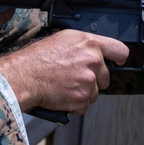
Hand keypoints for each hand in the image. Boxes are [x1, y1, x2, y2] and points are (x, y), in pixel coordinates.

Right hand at [0, 30, 130, 115]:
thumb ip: (84, 45)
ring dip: (83, 92)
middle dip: (94, 79)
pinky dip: (75, 104)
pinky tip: (62, 95)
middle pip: (106, 76)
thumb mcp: (63, 39)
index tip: (117, 62)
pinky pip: (85, 105)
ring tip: (64, 86)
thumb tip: (93, 51)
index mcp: (90, 43)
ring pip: (95, 92)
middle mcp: (93, 61)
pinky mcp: (82, 97)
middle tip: (74, 77)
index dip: (119, 58)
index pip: (119, 50)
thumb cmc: (37, 58)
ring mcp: (89, 80)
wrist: (24, 76)